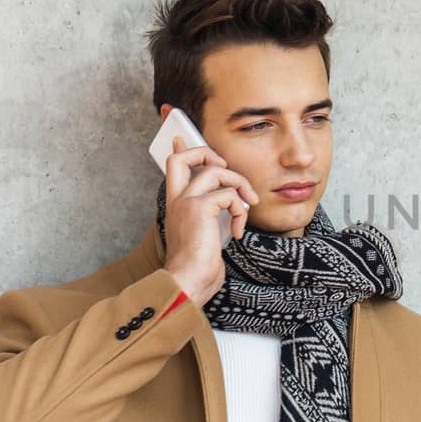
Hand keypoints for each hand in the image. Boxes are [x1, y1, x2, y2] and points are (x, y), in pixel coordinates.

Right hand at [162, 136, 260, 304]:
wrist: (187, 282)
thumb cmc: (198, 267)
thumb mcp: (205, 236)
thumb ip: (211, 217)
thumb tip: (230, 204)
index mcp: (176, 205)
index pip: (172, 168)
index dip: (180, 149)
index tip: (181, 138)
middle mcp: (177, 199)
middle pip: (183, 157)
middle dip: (206, 152)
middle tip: (224, 167)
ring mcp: (186, 202)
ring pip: (215, 170)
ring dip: (239, 185)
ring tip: (248, 205)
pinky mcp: (199, 208)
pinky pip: (230, 194)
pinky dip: (242, 210)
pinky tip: (238, 231)